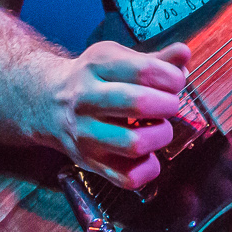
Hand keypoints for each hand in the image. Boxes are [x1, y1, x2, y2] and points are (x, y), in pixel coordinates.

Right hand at [39, 41, 190, 189]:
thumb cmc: (94, 79)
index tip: (175, 82)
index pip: (145, 70)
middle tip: (169, 105)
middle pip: (139, 103)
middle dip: (168, 104)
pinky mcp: (89, 162)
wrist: (48, 102)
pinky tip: (149, 153)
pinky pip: (127, 177)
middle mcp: (85, 98)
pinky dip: (148, 169)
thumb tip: (183, 54)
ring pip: (134, 143)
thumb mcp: (119, 59)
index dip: (172, 78)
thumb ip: (155, 59)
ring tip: (159, 128)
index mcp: (97, 65)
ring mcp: (85, 133)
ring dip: (160, 136)